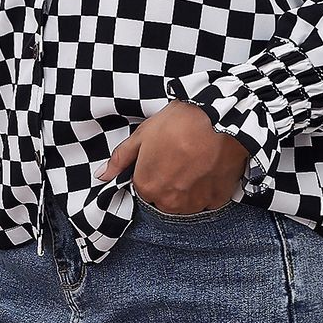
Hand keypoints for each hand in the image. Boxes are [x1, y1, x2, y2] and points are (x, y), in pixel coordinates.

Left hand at [97, 98, 248, 212]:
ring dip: (188, 189)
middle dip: (169, 182)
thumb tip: (102, 175)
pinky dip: (208, 189)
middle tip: (180, 157)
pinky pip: (208, 200)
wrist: (220, 119)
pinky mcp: (217, 200)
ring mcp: (194, 203)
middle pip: (164, 198)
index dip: (152, 170)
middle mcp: (169, 202)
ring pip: (186, 203)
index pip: (144, 187)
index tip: (163, 155)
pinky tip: (210, 168)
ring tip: (196, 162)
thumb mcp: (143, 134)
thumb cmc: (179, 123)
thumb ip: (120, 159)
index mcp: (147, 186)